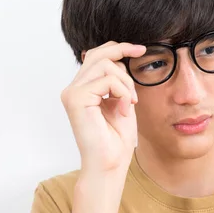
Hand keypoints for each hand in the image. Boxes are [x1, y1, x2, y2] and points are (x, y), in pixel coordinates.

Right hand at [60, 41, 146, 171]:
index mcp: (83, 88)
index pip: (96, 56)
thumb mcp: (122, 100)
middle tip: (141, 54)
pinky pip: (107, 80)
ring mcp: (72, 93)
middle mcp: (73, 88)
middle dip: (123, 53)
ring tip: (130, 103)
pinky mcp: (75, 98)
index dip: (118, 48)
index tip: (140, 50)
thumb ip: (117, 81)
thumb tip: (120, 56)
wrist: (110, 164)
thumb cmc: (117, 139)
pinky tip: (124, 109)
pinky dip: (123, 92)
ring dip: (126, 83)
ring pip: (105, 65)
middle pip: (99, 54)